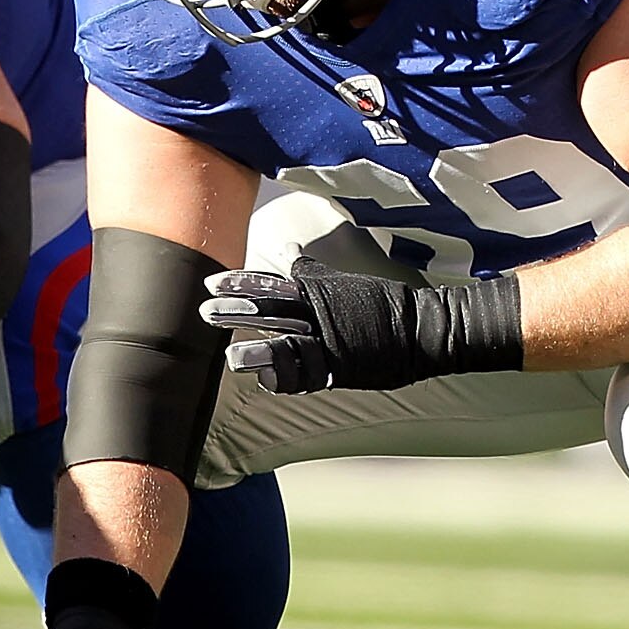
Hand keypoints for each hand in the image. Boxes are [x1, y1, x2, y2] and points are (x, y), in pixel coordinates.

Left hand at [200, 261, 520, 393]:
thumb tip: (286, 249)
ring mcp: (332, 340)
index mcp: (319, 291)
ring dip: (260, 350)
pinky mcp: (343, 366)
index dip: (242, 284)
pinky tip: (266, 380)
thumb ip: (310, 271)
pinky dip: (287, 377)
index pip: (272, 284)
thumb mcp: (343, 283)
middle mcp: (321, 313)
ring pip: (290, 343)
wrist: (423, 328)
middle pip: (272, 310)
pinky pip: (310, 374)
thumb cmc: (383, 305)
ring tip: (231, 357)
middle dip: (238, 310)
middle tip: (204, 310)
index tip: (211, 282)